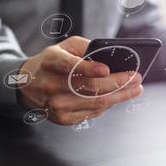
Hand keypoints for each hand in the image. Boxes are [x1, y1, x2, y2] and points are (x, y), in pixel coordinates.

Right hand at [19, 36, 142, 124]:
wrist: (29, 84)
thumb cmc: (52, 62)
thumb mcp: (65, 47)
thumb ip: (86, 47)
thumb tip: (112, 56)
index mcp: (50, 62)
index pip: (69, 65)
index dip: (88, 68)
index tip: (107, 69)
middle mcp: (51, 85)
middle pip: (89, 87)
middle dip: (118, 83)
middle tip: (136, 78)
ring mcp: (56, 105)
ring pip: (95, 103)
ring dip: (120, 96)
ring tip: (135, 89)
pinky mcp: (63, 118)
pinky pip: (92, 113)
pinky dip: (109, 105)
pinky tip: (119, 97)